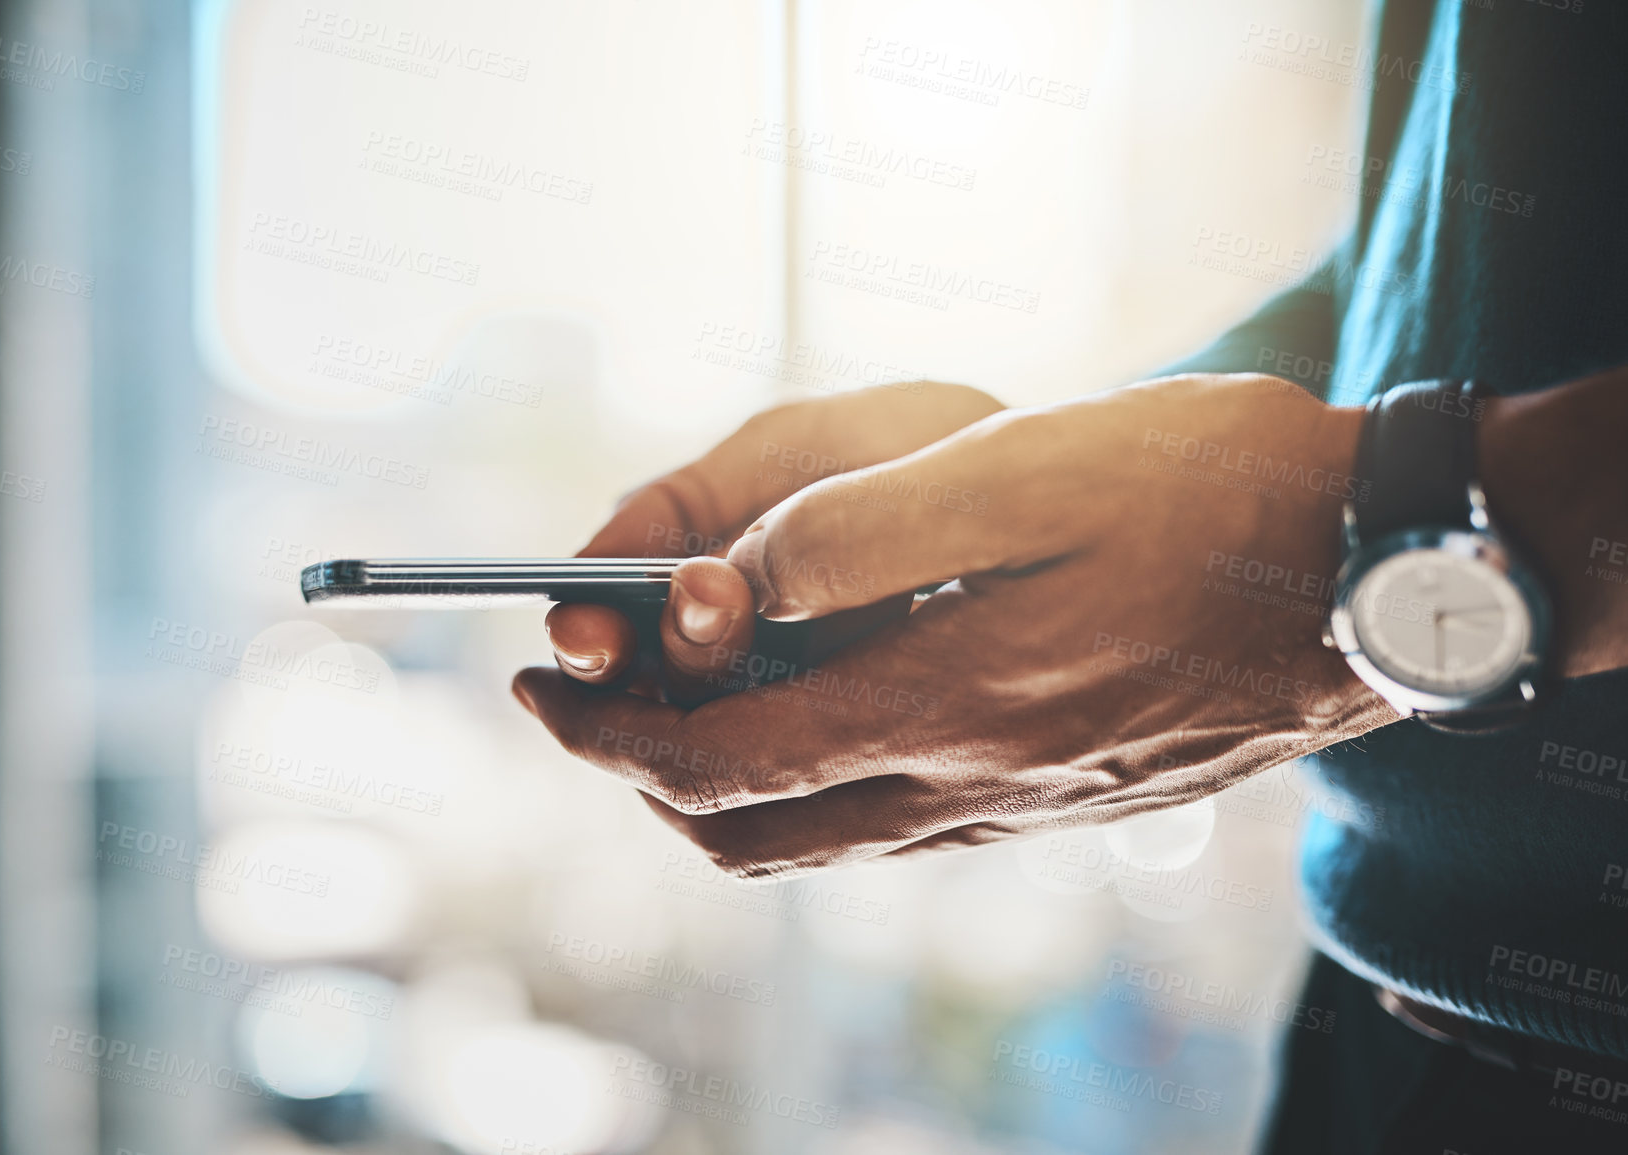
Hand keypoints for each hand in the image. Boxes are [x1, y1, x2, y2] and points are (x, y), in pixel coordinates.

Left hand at [514, 374, 1399, 876]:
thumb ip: (858, 529)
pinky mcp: (1060, 798)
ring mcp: (1017, 806)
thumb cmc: (1209, 493)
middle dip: (637, 771)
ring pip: (819, 842)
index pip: (716, 761)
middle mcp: (969, 784)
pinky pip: (897, 825)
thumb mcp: (1026, 466)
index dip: (602, 735)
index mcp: (942, 703)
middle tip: (583, 700)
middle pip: (750, 829)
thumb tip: (729, 579)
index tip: (534, 680)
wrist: (1369, 576)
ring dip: (722, 787)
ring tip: (678, 706)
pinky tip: (817, 712)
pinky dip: (815, 787)